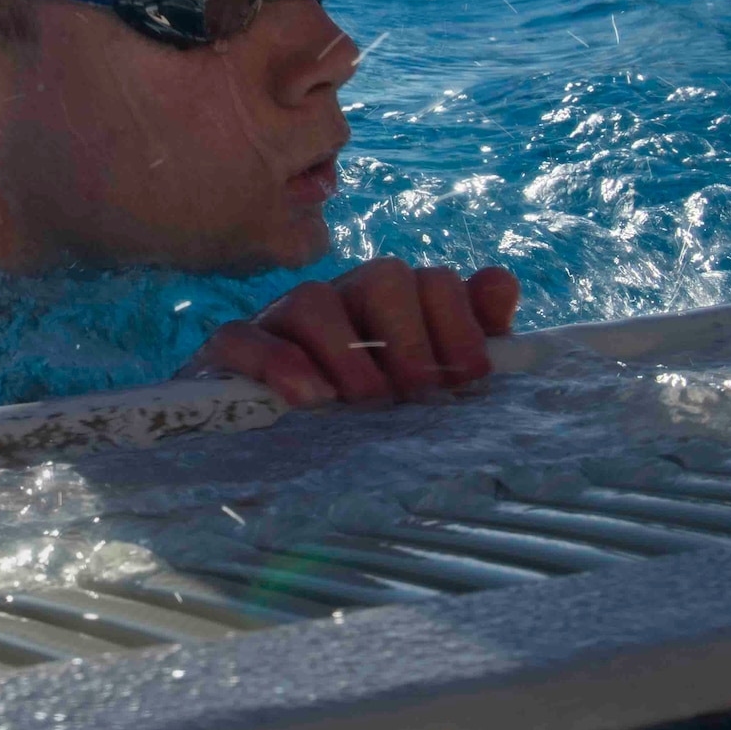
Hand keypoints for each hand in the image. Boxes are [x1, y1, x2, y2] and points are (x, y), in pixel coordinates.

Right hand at [179, 259, 519, 406]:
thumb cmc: (355, 417)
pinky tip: (309, 398)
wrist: (261, 452)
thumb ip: (468, 335)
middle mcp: (340, 302)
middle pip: (383, 277)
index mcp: (391, 308)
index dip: (459, 322)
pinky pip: (244, 337)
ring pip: (314, 300)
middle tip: (417, 394)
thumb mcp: (423, 382)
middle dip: (411, 338)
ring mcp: (281, 322)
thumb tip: (500, 283)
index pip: (433, 280)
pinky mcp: (230, 352)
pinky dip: (280, 363)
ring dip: (351, 353)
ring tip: (366, 402)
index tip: (470, 376)